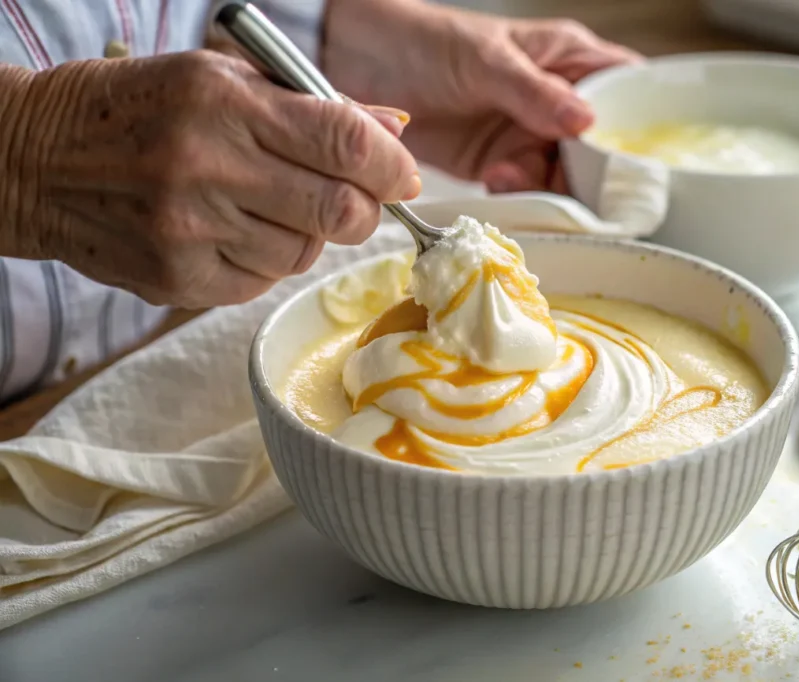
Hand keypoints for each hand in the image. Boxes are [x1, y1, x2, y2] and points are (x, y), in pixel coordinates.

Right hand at [3, 50, 418, 307]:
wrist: (37, 161)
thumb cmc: (140, 108)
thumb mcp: (221, 78)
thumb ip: (314, 105)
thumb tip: (394, 132)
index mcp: (224, 103)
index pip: (345, 143)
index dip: (392, 166)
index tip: (403, 176)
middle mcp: (207, 169)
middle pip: (340, 211)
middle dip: (364, 208)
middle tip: (352, 197)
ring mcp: (190, 233)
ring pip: (306, 253)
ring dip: (309, 234)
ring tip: (268, 205)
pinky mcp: (179, 281)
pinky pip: (264, 281)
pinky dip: (267, 259)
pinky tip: (234, 231)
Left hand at [321, 0, 640, 192]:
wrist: (363, 65)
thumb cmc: (429, 41)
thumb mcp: (487, 60)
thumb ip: (535, 91)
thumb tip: (586, 120)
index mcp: (571, 60)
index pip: (626, 94)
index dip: (639, 128)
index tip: (638, 161)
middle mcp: (558, 102)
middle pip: (602, 149)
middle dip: (591, 172)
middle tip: (566, 181)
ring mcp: (530, 135)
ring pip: (566, 176)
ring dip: (548, 185)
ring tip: (511, 174)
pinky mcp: (501, 165)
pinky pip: (527, 189)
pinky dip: (519, 193)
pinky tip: (497, 180)